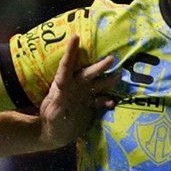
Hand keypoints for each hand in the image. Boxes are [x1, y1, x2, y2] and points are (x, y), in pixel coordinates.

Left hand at [36, 32, 121, 146]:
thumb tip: (63, 91)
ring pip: (98, 85)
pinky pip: (101, 101)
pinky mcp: (89, 105)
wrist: (54, 133)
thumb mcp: (53, 112)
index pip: (66, 66)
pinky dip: (107, 101)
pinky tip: (114, 103)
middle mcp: (75, 87)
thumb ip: (59, 102)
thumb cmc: (50, 121)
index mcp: (63, 85)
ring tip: (119, 75)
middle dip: (100, 67)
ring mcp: (84, 95)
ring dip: (108, 80)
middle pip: (88, 74)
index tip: (75, 37)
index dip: (71, 52)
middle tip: (112, 58)